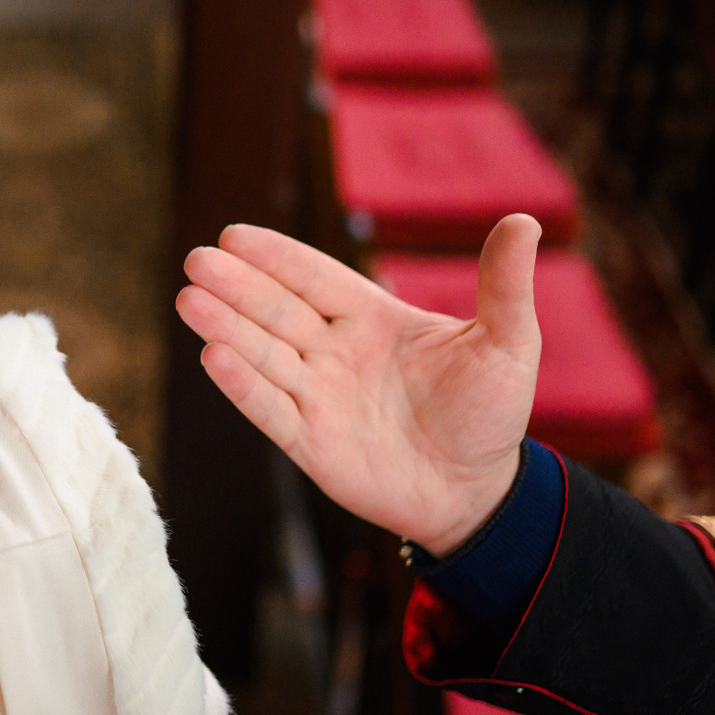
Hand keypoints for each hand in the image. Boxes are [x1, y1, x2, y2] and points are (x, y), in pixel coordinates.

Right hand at [176, 214, 541, 554]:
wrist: (480, 494)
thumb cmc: (491, 415)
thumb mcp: (508, 344)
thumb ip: (504, 286)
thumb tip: (525, 219)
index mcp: (374, 320)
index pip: (316, 278)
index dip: (277, 257)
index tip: (235, 234)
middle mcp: (336, 353)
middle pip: (277, 311)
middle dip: (238, 286)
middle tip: (197, 259)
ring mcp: (319, 397)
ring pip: (264, 354)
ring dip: (227, 327)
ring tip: (189, 299)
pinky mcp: (310, 444)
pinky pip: (270, 410)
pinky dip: (242, 385)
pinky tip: (212, 357)